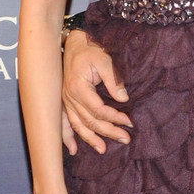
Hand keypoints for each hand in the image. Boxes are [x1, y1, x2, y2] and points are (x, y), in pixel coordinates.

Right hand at [61, 29, 131, 154]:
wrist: (73, 43)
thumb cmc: (89, 50)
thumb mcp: (104, 60)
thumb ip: (114, 80)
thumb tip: (123, 99)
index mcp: (78, 87)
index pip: (98, 110)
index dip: (114, 118)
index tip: (129, 122)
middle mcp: (69, 97)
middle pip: (90, 121)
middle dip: (108, 131)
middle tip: (125, 139)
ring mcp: (65, 101)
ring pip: (77, 125)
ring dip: (90, 139)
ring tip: (103, 150)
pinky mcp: (65, 102)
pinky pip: (64, 123)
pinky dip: (67, 137)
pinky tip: (72, 150)